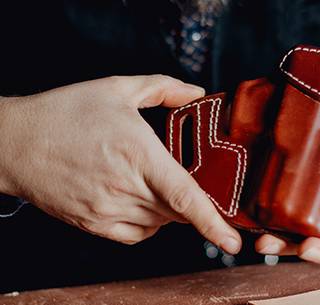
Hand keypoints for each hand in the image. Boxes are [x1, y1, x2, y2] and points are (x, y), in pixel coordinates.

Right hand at [0, 75, 241, 252]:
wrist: (14, 143)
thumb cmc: (64, 114)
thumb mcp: (117, 88)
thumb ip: (163, 88)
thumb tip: (196, 94)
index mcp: (138, 154)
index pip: (184, 195)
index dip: (212, 222)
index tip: (232, 241)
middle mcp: (125, 187)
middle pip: (177, 211)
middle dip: (191, 202)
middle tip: (183, 179)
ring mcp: (107, 211)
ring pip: (160, 224)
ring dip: (169, 209)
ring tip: (150, 180)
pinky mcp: (93, 224)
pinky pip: (137, 235)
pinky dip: (149, 223)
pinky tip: (139, 200)